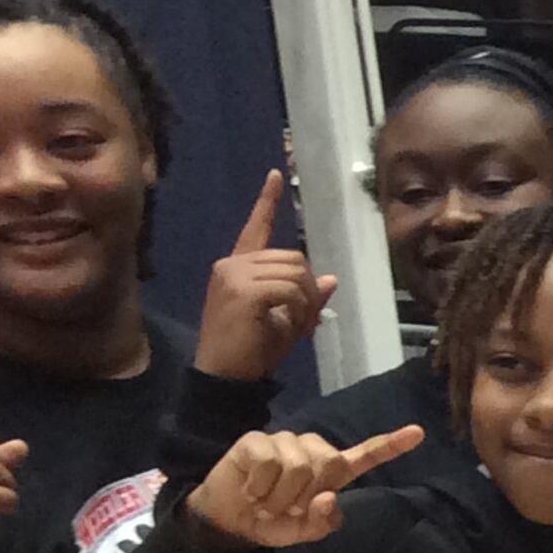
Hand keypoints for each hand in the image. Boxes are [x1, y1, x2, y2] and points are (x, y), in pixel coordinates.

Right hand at [186, 426, 424, 549]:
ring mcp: (285, 442)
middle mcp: (313, 450)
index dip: (391, 445)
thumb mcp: (301, 532)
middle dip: (307, 495)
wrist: (231, 521)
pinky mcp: (257, 439)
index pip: (366, 455)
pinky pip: (269, 462)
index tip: (418, 433)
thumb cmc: (272, 522)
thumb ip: (322, 522)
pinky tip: (251, 490)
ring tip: (266, 500)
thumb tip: (328, 497)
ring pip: (298, 466)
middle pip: (330, 463)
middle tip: (287, 507)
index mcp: (332, 472)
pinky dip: (260, 486)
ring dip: (280, 496)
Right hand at [193, 172, 331, 380]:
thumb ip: (305, 297)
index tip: (276, 174)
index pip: (255, 227)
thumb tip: (330, 279)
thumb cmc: (250, 352)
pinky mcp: (243, 291)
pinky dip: (299, 311)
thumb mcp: (285, 321)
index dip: (267, 201)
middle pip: (294, 258)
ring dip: (305, 304)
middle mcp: (232, 265)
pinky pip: (291, 290)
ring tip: (291, 327)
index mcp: (237, 268)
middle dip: (308, 290)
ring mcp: (234, 275)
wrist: (223, 377)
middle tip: (302, 321)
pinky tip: (286, 328)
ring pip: (296, 273)